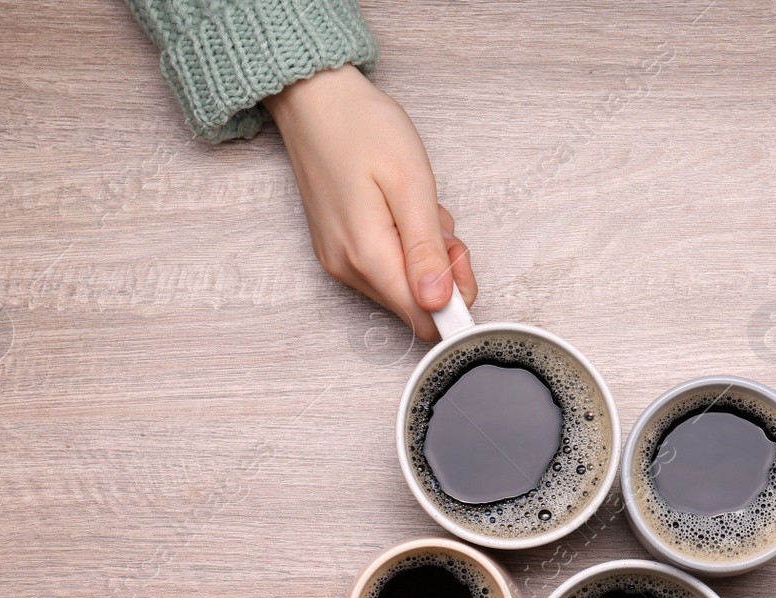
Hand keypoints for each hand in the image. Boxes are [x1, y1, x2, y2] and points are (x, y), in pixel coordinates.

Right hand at [266, 64, 477, 339]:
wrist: (314, 100)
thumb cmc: (363, 129)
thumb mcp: (411, 184)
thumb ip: (426, 250)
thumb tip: (439, 303)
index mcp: (368, 256)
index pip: (423, 319)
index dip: (454, 301)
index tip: (461, 261)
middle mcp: (348, 269)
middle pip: (415, 304)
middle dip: (441, 272)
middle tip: (440, 222)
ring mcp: (339, 260)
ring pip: (402, 285)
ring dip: (423, 255)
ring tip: (416, 207)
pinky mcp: (337, 249)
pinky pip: (384, 267)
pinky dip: (403, 245)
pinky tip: (398, 209)